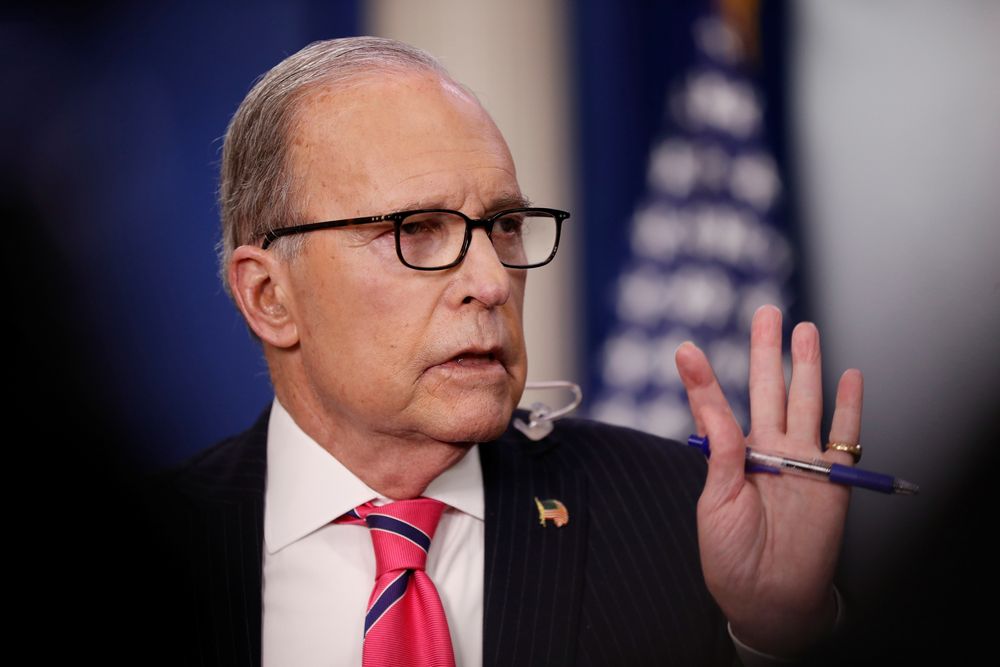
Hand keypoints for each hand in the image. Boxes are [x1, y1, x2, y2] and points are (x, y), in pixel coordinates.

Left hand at [675, 305, 862, 656]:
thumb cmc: (732, 555)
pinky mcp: (833, 479)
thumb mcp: (715, 501)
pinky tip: (850, 376)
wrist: (769, 597)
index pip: (720, 406)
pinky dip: (850, 406)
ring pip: (806, 401)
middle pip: (770, 390)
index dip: (704, 379)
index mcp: (734, 456)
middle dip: (767, 351)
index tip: (686, 349)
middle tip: (766, 312)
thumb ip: (722, 452)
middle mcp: (769, 451)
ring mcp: (802, 461)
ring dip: (806, 366)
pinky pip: (844, 436)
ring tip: (803, 331)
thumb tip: (710, 407)